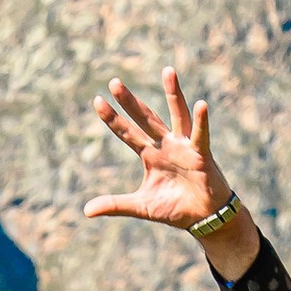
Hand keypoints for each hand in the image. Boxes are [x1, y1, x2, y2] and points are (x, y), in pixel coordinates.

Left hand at [85, 71, 252, 274]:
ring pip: (177, 114)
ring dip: (172, 93)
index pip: (127, 132)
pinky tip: (201, 105)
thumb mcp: (141, 206)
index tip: (97, 100)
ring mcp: (184, 146)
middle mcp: (165, 144)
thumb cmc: (175, 208)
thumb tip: (86, 211)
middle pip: (145, 118)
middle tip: (114, 82)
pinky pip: (200, 135)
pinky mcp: (201, 154)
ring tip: (168, 71)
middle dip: (129, 101)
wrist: (205, 218)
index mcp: (150, 154)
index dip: (112, 119)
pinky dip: (201, 121)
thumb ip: (116, 204)